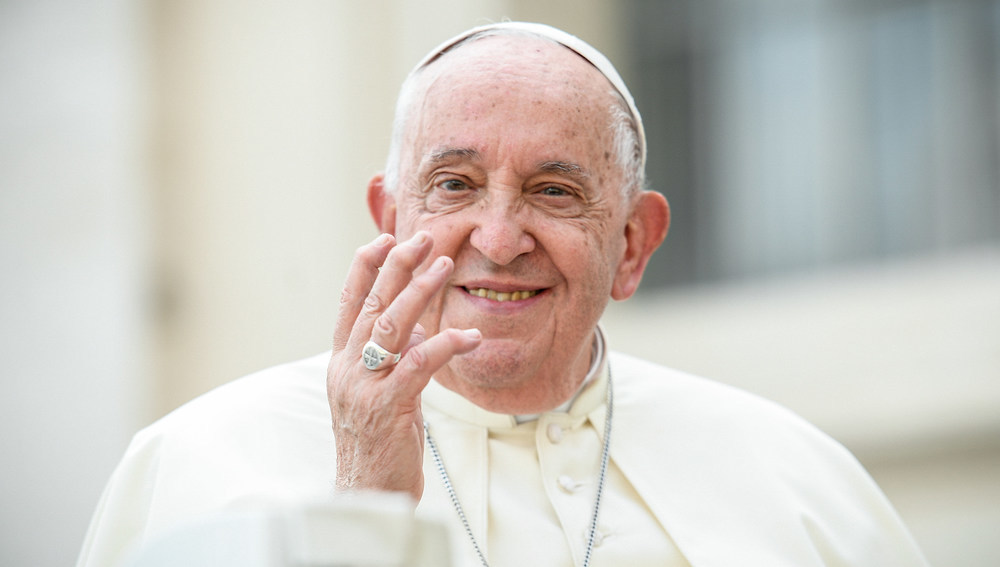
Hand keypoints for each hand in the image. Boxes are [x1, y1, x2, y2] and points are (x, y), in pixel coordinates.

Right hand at [327, 231, 480, 500]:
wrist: (367, 493)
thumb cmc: (378, 442)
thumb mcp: (382, 391)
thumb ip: (393, 357)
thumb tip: (419, 325)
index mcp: (341, 361)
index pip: (349, 302)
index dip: (364, 267)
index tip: (385, 237)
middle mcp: (346, 368)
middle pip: (371, 304)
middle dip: (397, 266)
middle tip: (423, 237)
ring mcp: (363, 387)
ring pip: (391, 326)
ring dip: (419, 291)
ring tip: (444, 265)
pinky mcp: (387, 407)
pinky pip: (418, 364)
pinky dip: (445, 344)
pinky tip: (470, 335)